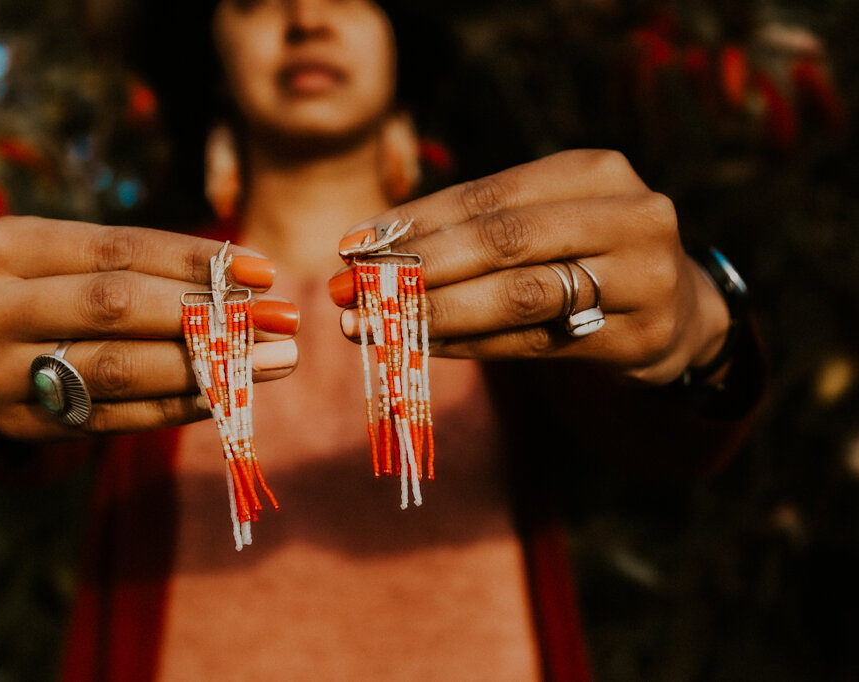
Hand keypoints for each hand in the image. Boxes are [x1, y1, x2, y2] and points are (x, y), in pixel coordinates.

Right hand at [0, 217, 298, 439]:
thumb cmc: (40, 294)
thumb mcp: (67, 261)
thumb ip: (141, 267)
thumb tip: (249, 279)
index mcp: (8, 247)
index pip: (119, 248)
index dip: (195, 260)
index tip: (265, 269)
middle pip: (117, 306)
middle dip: (209, 311)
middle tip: (280, 318)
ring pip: (120, 367)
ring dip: (209, 365)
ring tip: (274, 360)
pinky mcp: (19, 424)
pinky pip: (115, 418)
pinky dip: (178, 405)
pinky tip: (229, 394)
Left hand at [330, 149, 729, 385]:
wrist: (680, 306)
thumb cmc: (589, 253)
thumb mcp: (548, 219)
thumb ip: (476, 229)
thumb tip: (369, 250)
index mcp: (596, 171)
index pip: (488, 195)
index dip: (416, 220)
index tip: (353, 244)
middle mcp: (629, 214)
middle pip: (503, 242)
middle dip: (417, 267)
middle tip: (353, 291)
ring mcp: (643, 276)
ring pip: (518, 297)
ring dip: (434, 312)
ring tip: (371, 324)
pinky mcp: (641, 335)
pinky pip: (534, 344)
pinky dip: (470, 345)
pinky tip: (421, 345)